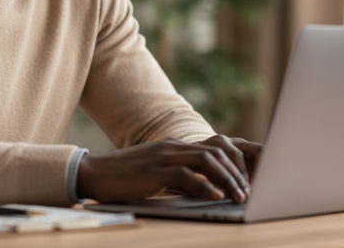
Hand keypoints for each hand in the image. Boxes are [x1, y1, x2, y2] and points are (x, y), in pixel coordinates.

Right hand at [76, 136, 262, 203]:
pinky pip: (186, 176)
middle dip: (237, 172)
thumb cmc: (124, 177)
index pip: (214, 148)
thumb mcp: (156, 173)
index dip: (233, 164)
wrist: (94, 172)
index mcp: (174, 146)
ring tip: (239, 196)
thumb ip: (179, 176)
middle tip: (248, 192)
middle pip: (216, 152)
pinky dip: (205, 186)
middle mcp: (173, 147)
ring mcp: (164, 157)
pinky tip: (216, 196)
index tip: (244, 183)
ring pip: (206, 161)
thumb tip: (206, 189)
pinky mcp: (155, 171)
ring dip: (227, 179)